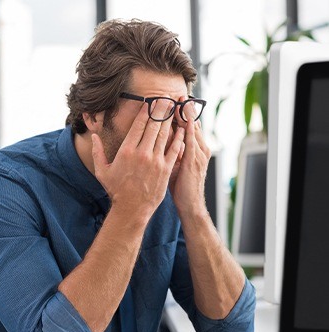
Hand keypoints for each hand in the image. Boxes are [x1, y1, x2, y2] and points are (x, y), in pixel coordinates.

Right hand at [91, 100, 184, 221]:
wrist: (132, 209)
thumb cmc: (116, 190)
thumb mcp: (102, 171)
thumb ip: (97, 152)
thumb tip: (94, 136)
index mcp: (126, 151)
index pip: (138, 125)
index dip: (146, 111)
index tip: (150, 101)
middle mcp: (142, 153)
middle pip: (154, 125)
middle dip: (160, 110)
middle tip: (165, 98)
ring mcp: (155, 161)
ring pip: (165, 134)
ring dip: (170, 119)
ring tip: (174, 107)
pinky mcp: (165, 169)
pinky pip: (174, 149)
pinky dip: (179, 137)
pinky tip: (182, 129)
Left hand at [169, 96, 210, 216]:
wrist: (190, 205)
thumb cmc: (182, 187)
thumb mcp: (178, 165)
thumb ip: (174, 151)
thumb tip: (164, 140)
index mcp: (196, 149)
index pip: (189, 126)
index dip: (183, 112)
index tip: (175, 99)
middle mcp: (200, 148)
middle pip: (192, 123)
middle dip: (185, 108)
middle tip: (178, 93)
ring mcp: (198, 154)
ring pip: (192, 129)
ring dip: (187, 114)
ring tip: (181, 99)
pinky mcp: (194, 160)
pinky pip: (190, 140)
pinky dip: (187, 128)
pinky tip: (183, 118)